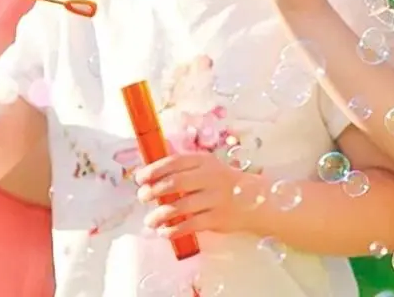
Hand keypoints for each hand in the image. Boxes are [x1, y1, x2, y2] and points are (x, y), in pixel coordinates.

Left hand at [134, 152, 249, 237]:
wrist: (253, 201)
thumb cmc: (222, 182)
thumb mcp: (207, 167)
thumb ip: (184, 168)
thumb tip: (151, 172)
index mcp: (204, 161)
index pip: (175, 161)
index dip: (154, 169)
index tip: (140, 178)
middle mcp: (210, 177)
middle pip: (176, 182)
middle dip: (154, 190)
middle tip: (142, 197)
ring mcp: (214, 198)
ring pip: (181, 206)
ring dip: (160, 214)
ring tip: (149, 221)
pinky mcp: (217, 218)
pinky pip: (190, 225)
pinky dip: (174, 230)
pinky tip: (164, 232)